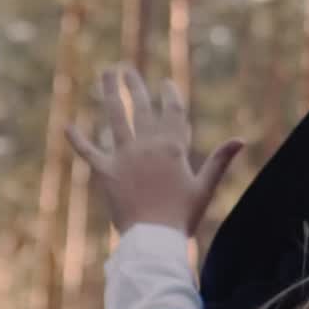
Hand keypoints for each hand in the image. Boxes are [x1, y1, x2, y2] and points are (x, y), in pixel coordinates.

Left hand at [66, 65, 244, 235]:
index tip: (165, 82)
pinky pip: (89, 152)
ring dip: (110, 94)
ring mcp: (124, 157)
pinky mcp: (105, 172)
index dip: (170, 94)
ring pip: (115, 117)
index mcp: (173, 148)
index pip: (173, 112)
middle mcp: (147, 146)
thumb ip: (220, 160)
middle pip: (142, 108)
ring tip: (106, 74)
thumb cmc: (182, 216)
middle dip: (136, 86)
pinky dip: (78, 139)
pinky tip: (67, 125)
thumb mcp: (205, 187)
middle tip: (127, 69)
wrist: (153, 239)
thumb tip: (241, 140)